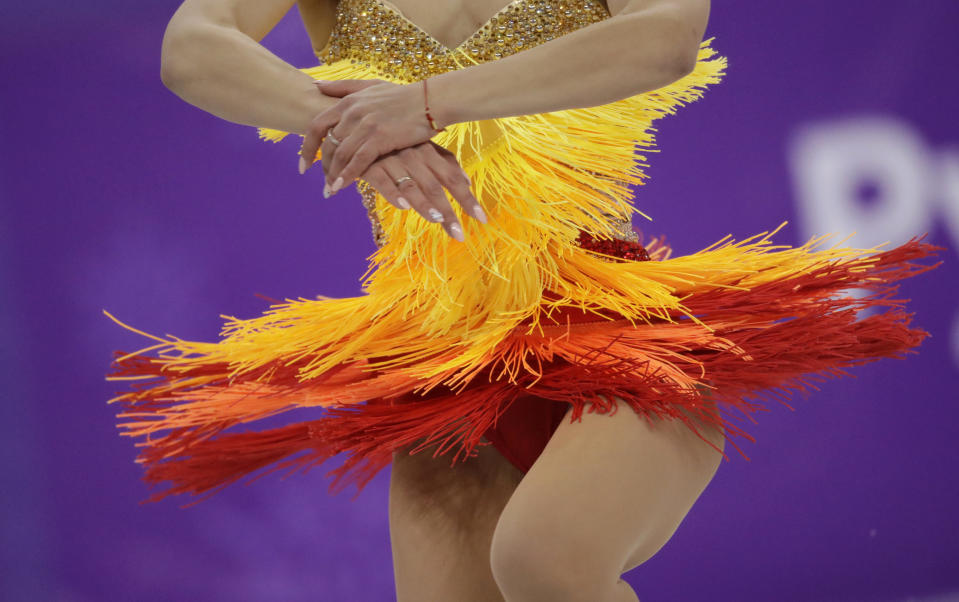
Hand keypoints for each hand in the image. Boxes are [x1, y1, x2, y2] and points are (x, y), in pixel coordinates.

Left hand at [300, 78, 441, 195]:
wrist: (429, 101)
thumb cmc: (402, 96)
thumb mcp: (370, 86)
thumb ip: (342, 87)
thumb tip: (315, 86)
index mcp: (348, 102)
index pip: (316, 126)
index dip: (306, 147)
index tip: (303, 165)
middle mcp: (352, 113)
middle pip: (328, 144)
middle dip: (322, 166)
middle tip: (322, 182)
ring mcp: (365, 125)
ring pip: (340, 155)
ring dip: (333, 175)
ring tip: (331, 190)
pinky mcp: (380, 138)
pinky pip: (358, 161)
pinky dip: (347, 175)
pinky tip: (341, 187)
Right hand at [356, 140, 487, 241]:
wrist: (352, 124)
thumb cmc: (392, 138)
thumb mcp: (420, 145)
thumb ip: (444, 162)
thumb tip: (467, 182)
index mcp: (427, 150)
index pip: (452, 178)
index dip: (467, 199)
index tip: (482, 219)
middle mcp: (412, 154)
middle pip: (436, 187)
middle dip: (449, 212)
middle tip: (460, 235)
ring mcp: (391, 159)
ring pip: (412, 185)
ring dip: (425, 205)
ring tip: (438, 221)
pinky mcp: (369, 165)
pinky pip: (383, 181)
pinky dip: (394, 194)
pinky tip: (404, 207)